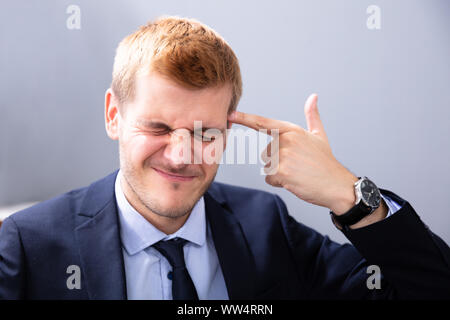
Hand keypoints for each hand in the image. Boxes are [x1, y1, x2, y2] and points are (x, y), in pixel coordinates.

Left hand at [228, 94, 358, 213]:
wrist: (336, 185)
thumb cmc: (325, 161)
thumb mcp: (319, 135)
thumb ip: (312, 116)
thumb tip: (313, 97)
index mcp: (292, 130)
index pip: (263, 122)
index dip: (244, 118)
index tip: (230, 114)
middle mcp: (286, 140)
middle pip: (265, 153)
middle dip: (277, 161)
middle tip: (297, 165)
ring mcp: (284, 156)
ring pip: (267, 166)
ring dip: (278, 172)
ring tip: (297, 173)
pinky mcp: (282, 172)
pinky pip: (269, 178)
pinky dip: (279, 182)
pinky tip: (294, 181)